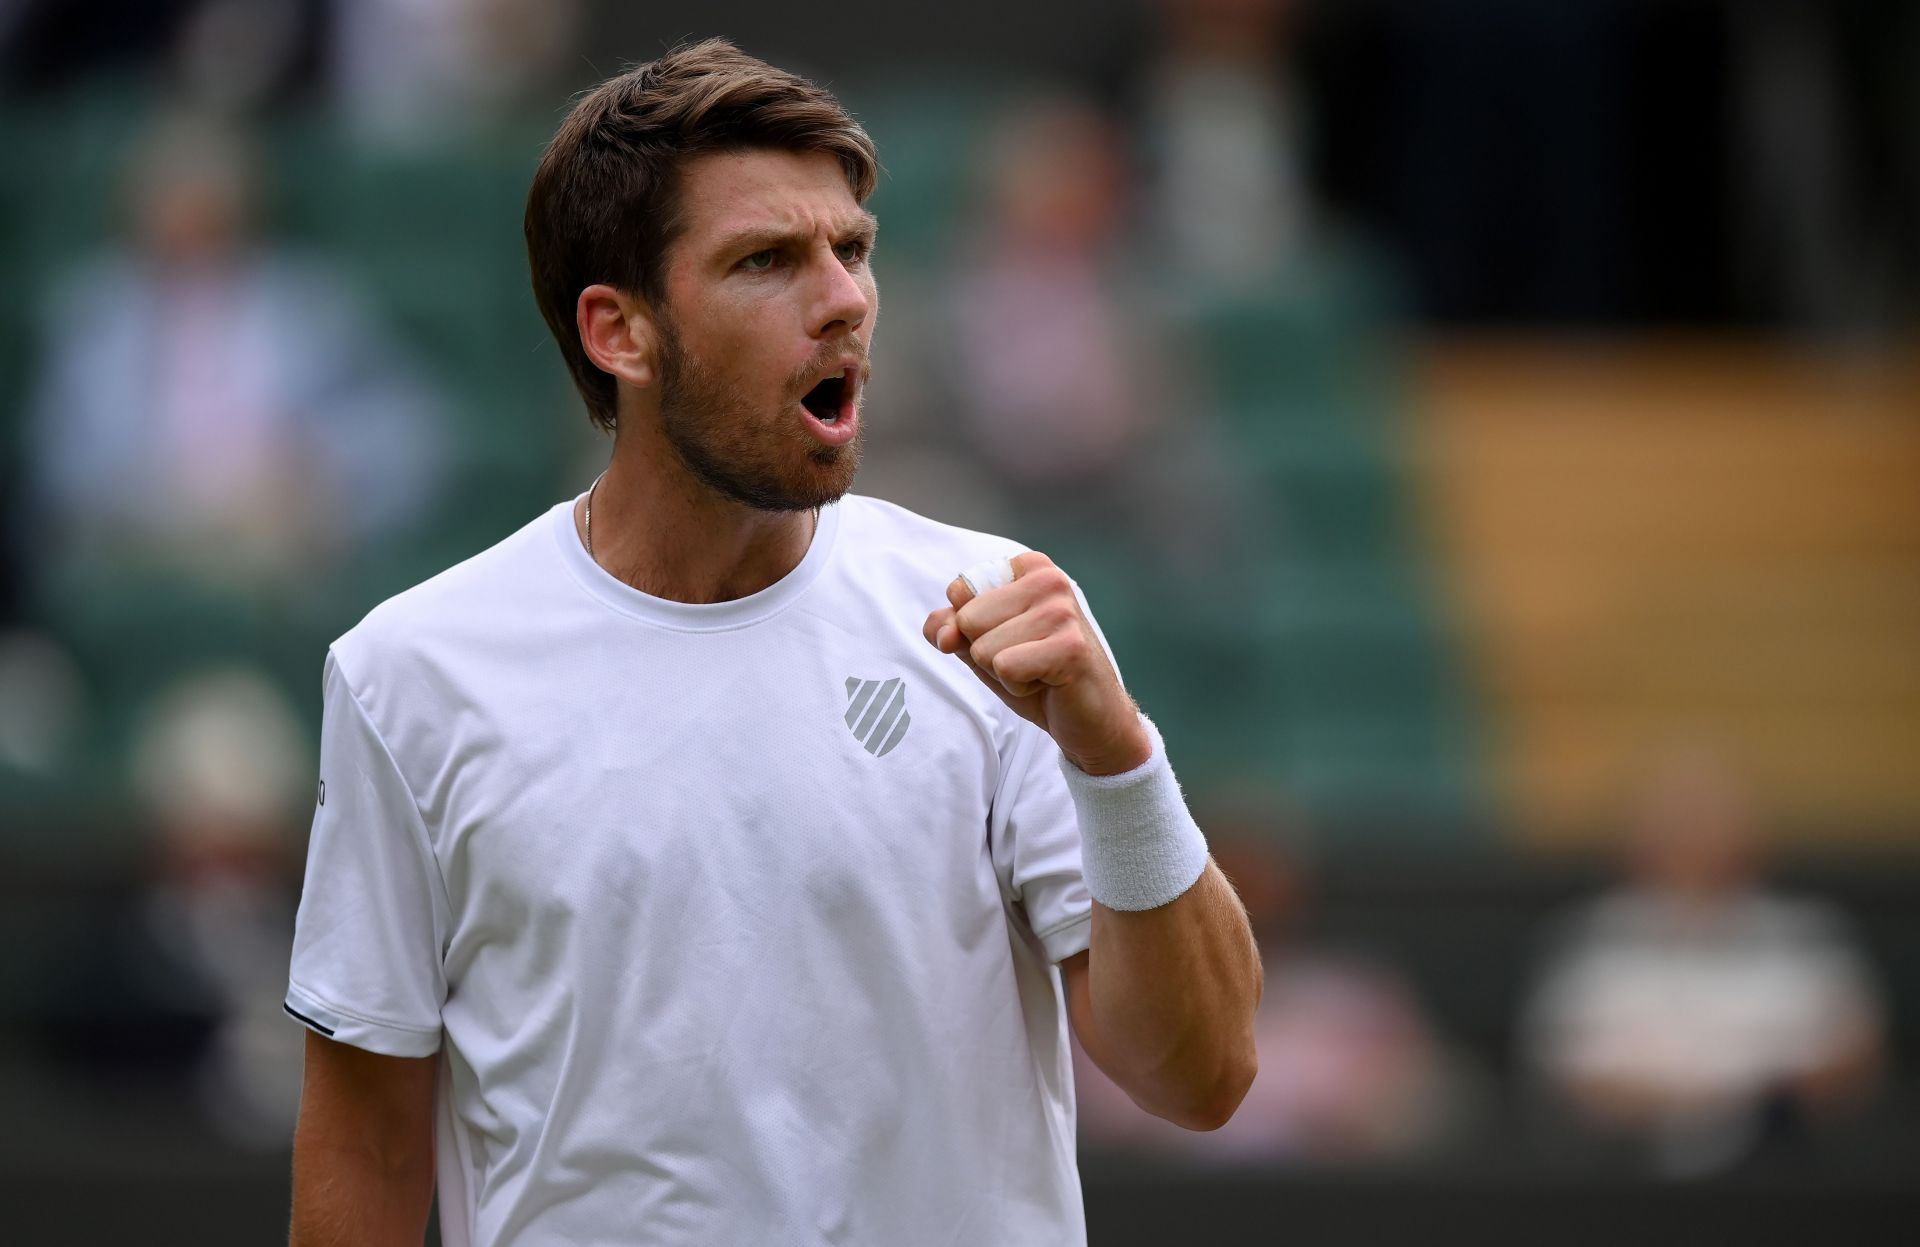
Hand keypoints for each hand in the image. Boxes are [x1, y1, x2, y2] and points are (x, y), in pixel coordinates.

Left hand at [922, 552, 1151, 775]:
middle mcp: (1048, 580)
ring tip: (1038, 671)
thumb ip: (951, 629)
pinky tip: (1047, 684)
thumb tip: (944, 633)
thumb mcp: (982, 646)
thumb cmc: (1036, 675)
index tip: (1011, 639)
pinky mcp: (1069, 646)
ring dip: (1003, 673)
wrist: (1089, 717)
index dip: (972, 629)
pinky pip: (1004, 668)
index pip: (959, 592)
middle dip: (987, 652)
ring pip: (983, 648)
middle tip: (1028, 660)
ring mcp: (1061, 611)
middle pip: (968, 620)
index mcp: (1028, 568)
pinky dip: (1017, 687)